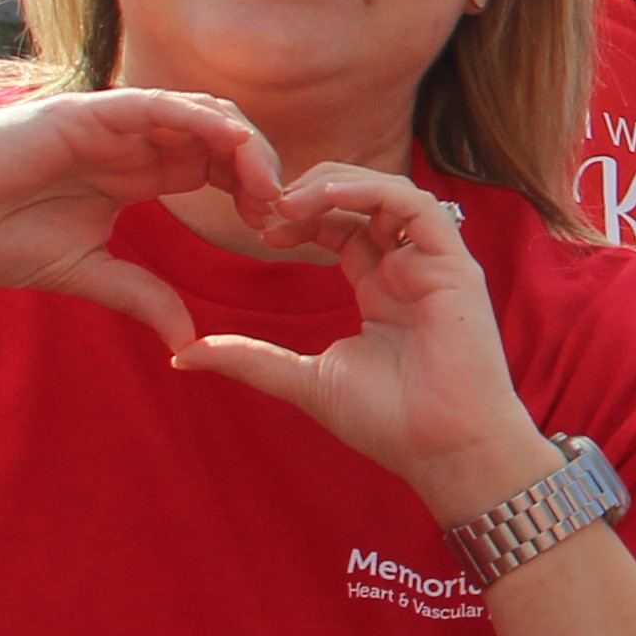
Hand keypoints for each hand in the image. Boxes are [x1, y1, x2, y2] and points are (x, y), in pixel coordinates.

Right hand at [0, 87, 284, 352]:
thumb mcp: (86, 273)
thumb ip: (141, 295)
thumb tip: (187, 341)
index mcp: (139, 172)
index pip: (218, 167)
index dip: (254, 192)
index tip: (276, 231)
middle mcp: (135, 141)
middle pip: (225, 138)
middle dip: (265, 171)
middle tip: (285, 214)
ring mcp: (114, 122)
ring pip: (204, 115)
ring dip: (245, 146)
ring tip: (268, 188)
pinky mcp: (88, 111)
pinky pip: (159, 104)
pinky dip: (201, 120)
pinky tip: (231, 147)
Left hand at [171, 162, 552, 515]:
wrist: (442, 451)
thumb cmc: (389, 422)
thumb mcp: (304, 380)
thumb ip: (251, 358)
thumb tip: (180, 357)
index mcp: (381, 290)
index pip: (342, 227)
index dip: (300, 217)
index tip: (259, 229)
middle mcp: (409, 270)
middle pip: (364, 200)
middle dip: (312, 191)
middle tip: (266, 204)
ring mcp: (434, 265)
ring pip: (391, 192)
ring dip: (336, 183)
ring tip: (289, 200)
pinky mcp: (455, 268)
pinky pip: (417, 207)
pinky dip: (372, 192)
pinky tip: (326, 199)